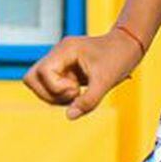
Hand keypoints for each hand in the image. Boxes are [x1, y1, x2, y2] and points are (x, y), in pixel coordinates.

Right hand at [23, 29, 142, 119]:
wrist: (129, 45)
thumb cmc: (119, 57)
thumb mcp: (106, 81)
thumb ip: (88, 101)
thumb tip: (69, 116)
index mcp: (64, 50)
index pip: (42, 72)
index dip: (56, 87)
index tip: (77, 89)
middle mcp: (57, 54)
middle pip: (31, 78)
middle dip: (49, 94)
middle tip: (73, 94)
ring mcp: (58, 62)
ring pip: (38, 83)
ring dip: (54, 96)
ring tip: (77, 94)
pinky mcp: (63, 70)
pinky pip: (51, 86)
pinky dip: (61, 95)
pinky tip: (79, 93)